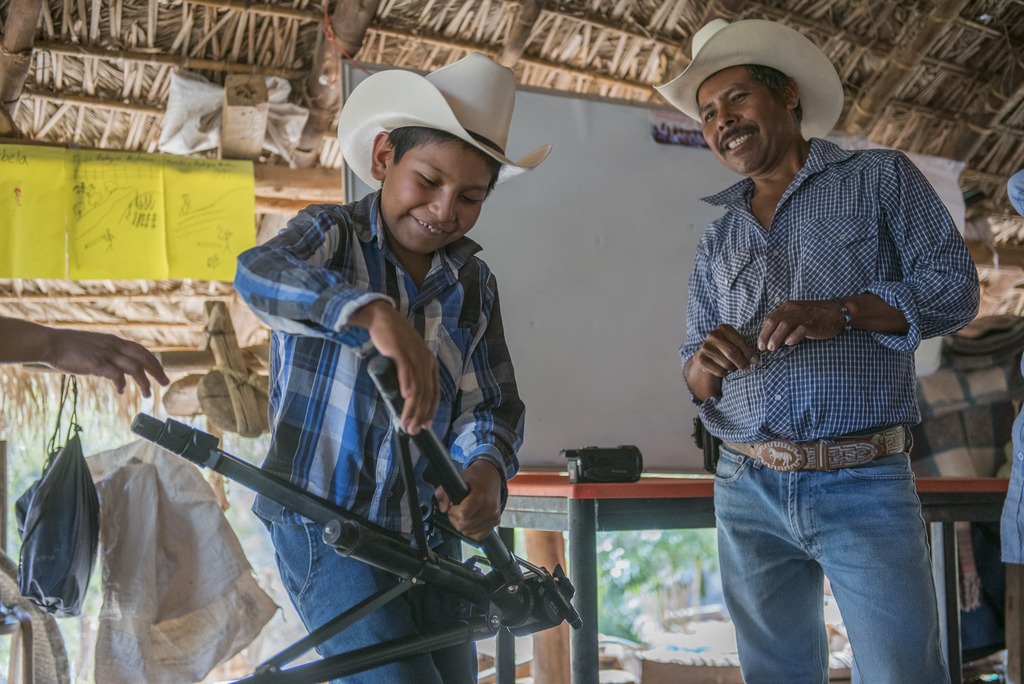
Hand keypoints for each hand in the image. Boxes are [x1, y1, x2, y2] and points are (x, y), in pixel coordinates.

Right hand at [47, 327, 168, 396]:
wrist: (51, 343)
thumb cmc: (70, 346)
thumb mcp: (95, 345)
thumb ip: (107, 353)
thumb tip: (116, 368)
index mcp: (114, 340)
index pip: (140, 350)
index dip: (152, 361)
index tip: (161, 371)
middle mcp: (114, 345)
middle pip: (143, 358)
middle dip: (157, 371)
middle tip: (166, 382)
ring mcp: (106, 354)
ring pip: (135, 368)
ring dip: (143, 382)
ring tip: (147, 394)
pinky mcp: (97, 363)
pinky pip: (116, 375)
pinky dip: (122, 384)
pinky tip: (121, 391)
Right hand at [354, 301, 438, 433]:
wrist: (382, 319)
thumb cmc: (394, 342)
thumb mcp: (407, 360)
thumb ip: (409, 376)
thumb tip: (405, 398)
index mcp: (430, 365)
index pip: (433, 392)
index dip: (430, 411)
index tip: (425, 426)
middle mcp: (426, 361)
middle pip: (425, 393)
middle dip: (419, 415)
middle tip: (412, 430)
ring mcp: (415, 356)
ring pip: (416, 386)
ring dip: (411, 407)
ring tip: (406, 422)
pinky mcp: (401, 351)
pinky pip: (406, 370)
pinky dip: (406, 384)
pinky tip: (405, 397)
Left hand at [436, 460, 502, 540]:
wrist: (492, 476)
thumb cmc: (475, 477)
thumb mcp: (457, 479)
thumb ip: (444, 493)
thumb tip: (443, 509)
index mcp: (481, 497)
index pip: (462, 515)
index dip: (453, 512)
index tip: (453, 506)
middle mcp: (490, 509)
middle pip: (464, 526)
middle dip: (455, 519)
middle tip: (456, 510)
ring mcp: (494, 517)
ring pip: (470, 533)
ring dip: (462, 526)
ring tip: (463, 514)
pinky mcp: (495, 522)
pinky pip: (479, 536)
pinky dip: (471, 531)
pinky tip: (469, 521)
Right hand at [690, 324, 759, 377]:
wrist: (707, 354)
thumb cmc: (726, 348)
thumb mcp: (735, 342)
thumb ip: (744, 348)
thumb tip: (755, 360)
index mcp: (723, 328)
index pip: (740, 342)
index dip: (749, 353)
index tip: (755, 360)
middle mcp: (713, 335)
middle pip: (732, 353)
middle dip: (742, 362)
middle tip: (746, 367)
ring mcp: (705, 347)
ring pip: (726, 364)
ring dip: (732, 368)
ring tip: (732, 366)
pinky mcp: (701, 359)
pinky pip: (719, 371)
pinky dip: (724, 373)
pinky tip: (722, 368)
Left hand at [758, 299, 845, 349]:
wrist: (836, 312)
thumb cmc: (814, 316)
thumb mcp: (796, 316)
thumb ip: (784, 324)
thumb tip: (771, 339)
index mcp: (787, 308)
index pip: (770, 319)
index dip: (763, 333)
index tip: (759, 344)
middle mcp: (793, 310)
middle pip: (774, 321)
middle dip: (766, 336)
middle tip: (763, 348)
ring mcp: (803, 316)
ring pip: (785, 324)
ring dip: (776, 337)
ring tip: (772, 348)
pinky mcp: (813, 323)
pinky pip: (801, 329)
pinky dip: (793, 336)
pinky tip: (789, 343)